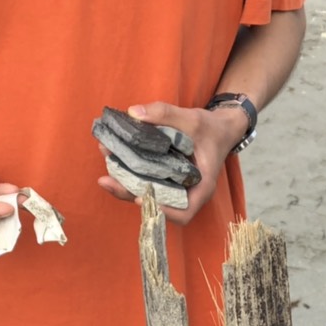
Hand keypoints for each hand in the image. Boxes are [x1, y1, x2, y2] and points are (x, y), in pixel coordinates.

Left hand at [98, 100, 247, 226]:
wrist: (219, 128)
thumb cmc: (212, 129)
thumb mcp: (194, 119)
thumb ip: (166, 114)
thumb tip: (133, 113)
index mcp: (201, 186)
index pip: (185, 212)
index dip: (164, 211)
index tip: (141, 197)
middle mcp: (186, 192)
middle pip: (157, 204)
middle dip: (129, 193)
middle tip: (106, 180)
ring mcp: (173, 186)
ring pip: (147, 192)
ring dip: (123, 181)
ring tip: (106, 158)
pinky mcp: (164, 177)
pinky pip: (145, 179)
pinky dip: (129, 170)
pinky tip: (113, 154)